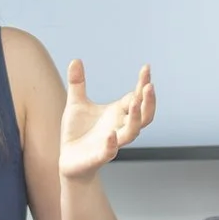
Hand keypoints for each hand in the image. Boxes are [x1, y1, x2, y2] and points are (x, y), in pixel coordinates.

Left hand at [59, 60, 154, 180]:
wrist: (68, 160)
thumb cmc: (77, 132)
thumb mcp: (76, 104)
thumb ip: (77, 83)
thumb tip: (75, 59)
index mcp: (117, 113)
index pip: (136, 97)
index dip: (142, 84)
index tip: (146, 68)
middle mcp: (119, 127)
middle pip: (144, 115)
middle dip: (148, 101)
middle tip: (150, 85)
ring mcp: (112, 142)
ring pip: (132, 132)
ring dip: (136, 118)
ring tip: (136, 103)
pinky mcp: (99, 156)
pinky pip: (110, 151)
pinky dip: (112, 144)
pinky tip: (110, 134)